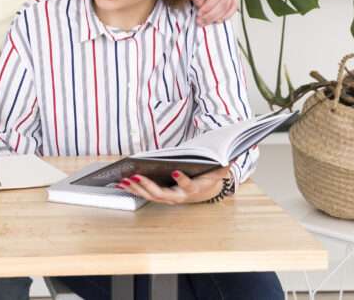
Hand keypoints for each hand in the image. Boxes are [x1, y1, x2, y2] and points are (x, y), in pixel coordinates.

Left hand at [116, 165, 231, 204]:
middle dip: (148, 186)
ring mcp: (168, 198)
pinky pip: (145, 194)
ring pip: (150, 196)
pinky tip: (120, 183)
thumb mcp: (218, 171)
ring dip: (136, 189)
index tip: (176, 172)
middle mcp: (180, 196)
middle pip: (162, 194)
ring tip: (123, 180)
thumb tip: (232, 156)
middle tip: (135, 177)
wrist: (205, 191)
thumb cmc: (208, 177)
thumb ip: (223, 165)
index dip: (182, 180)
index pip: (188, 186)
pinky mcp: (160, 196)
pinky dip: (132, 189)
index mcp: (194, 189)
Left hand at [191, 0, 236, 25]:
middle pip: (223, 1)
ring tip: (207, 21)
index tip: (199, 14)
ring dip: (218, 17)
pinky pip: (233, 6)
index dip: (208, 6)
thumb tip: (200, 4)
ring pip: (229, 5)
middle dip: (212, 14)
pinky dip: (226, 15)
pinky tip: (217, 20)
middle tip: (201, 21)